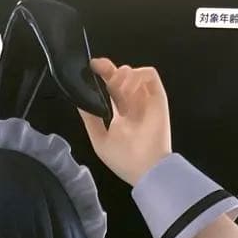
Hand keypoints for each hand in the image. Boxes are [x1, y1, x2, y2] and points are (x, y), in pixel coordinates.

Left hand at [79, 57, 171, 185]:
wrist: (145, 169)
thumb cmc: (124, 159)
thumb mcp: (99, 139)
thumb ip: (90, 119)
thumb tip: (78, 100)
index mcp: (121, 114)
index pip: (111, 88)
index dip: (101, 75)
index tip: (90, 68)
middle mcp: (133, 104)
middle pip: (121, 76)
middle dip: (108, 69)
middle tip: (97, 68)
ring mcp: (146, 99)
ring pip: (134, 73)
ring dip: (121, 76)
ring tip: (115, 92)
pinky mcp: (158, 97)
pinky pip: (149, 75)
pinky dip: (136, 76)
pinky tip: (126, 89)